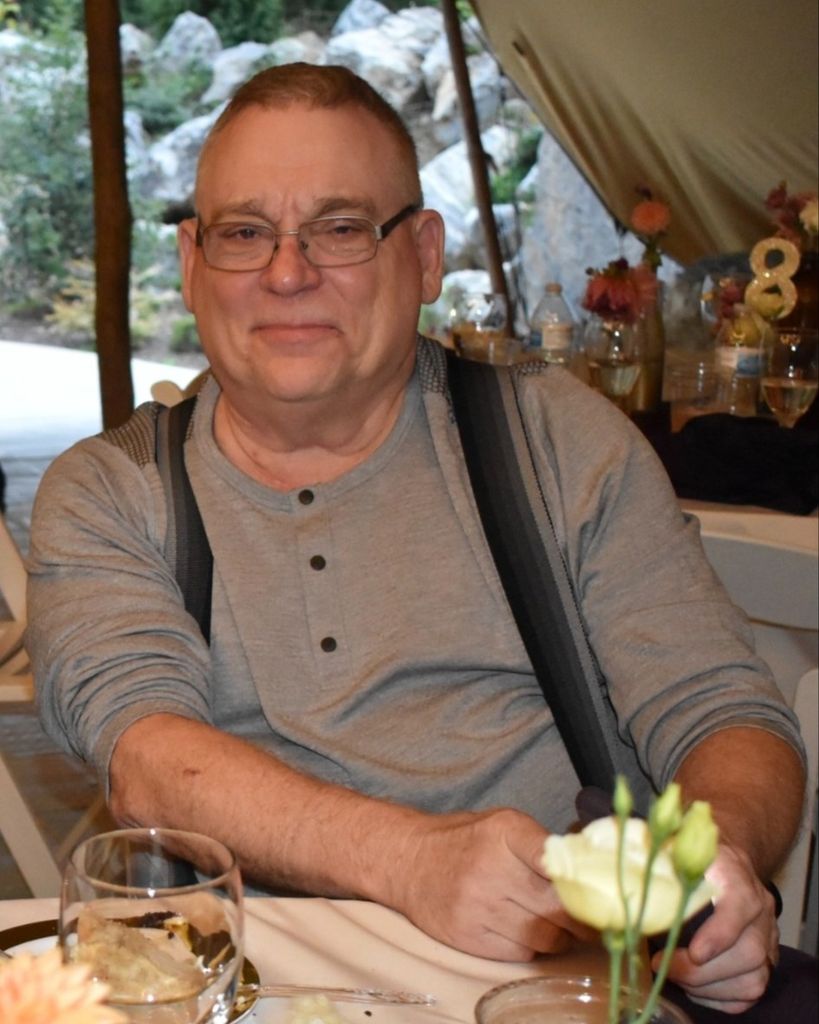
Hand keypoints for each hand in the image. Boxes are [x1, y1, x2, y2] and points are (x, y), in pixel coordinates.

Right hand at [387, 807, 594, 960]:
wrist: (409, 861)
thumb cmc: (467, 842)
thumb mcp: (503, 825)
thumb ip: (542, 844)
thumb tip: (593, 869)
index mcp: (504, 831)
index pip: (553, 856)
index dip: (582, 878)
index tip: (604, 889)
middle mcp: (489, 866)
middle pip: (557, 905)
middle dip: (583, 916)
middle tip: (597, 917)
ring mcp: (477, 905)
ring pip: (545, 936)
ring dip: (561, 935)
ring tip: (560, 925)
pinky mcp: (469, 937)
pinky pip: (521, 953)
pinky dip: (534, 947)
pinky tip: (530, 932)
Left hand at [655, 842, 778, 1012]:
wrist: (724, 857)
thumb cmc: (691, 853)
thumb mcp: (673, 843)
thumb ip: (656, 855)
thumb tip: (624, 868)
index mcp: (735, 873)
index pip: (739, 905)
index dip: (720, 934)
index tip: (694, 952)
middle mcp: (760, 906)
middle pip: (748, 952)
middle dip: (702, 972)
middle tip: (664, 967)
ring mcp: (767, 935)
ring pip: (753, 978)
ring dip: (710, 988)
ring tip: (676, 978)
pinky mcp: (767, 957)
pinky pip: (752, 991)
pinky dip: (721, 997)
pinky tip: (695, 987)